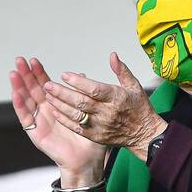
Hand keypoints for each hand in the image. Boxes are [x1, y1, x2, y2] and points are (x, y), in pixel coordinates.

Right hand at [11, 56, 105, 186]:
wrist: (86, 160)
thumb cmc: (88, 139)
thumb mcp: (88, 113)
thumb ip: (83, 94)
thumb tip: (82, 75)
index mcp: (57, 105)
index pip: (45, 85)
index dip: (39, 73)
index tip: (33, 60)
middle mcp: (46, 111)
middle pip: (32, 90)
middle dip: (25, 75)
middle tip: (19, 60)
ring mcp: (39, 121)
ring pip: (26, 101)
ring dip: (19, 87)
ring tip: (14, 73)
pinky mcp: (35, 133)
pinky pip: (26, 118)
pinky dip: (20, 106)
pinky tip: (16, 94)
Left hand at [42, 51, 166, 161]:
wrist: (143, 134)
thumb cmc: (139, 108)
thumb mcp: (135, 86)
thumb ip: (121, 70)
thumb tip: (112, 55)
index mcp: (116, 98)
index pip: (94, 89)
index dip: (78, 82)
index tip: (65, 75)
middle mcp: (107, 113)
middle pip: (81, 102)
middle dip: (62, 93)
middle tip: (48, 85)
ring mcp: (100, 126)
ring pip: (76, 115)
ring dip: (60, 105)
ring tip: (48, 95)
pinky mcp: (95, 136)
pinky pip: (77, 128)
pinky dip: (64, 119)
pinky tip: (55, 110)